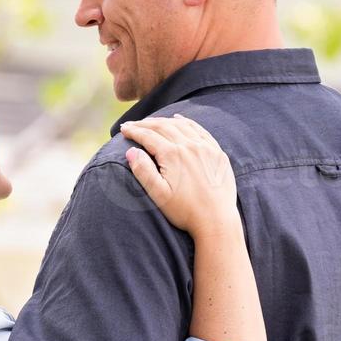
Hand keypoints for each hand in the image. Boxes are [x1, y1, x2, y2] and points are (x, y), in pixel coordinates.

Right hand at [121, 115, 238, 237]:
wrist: (216, 220)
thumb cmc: (184, 211)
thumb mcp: (158, 194)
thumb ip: (143, 171)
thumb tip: (131, 151)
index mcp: (173, 155)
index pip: (148, 136)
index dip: (133, 131)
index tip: (123, 129)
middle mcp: (190, 146)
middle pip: (163, 127)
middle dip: (145, 124)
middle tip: (132, 124)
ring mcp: (205, 148)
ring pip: (181, 125)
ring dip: (163, 121)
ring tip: (150, 122)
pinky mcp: (217, 152)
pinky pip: (200, 130)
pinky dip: (186, 122)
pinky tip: (179, 120)